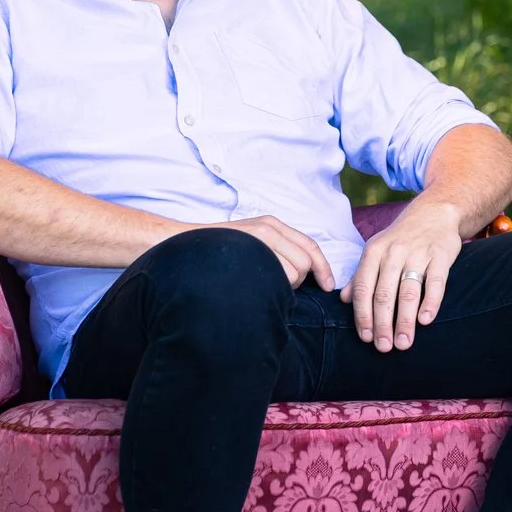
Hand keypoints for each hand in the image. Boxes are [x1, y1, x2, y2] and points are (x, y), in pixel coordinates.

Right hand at [218, 215, 335, 290]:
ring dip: (286, 286)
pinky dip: (277, 287)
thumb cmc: (219, 252)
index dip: (324, 267)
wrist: (183, 245)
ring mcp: (259, 237)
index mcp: (273, 225)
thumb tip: (302, 272)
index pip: (310, 245)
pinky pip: (279, 274)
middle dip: (301, 281)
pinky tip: (259, 286)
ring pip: (295, 271)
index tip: (329, 285)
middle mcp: (269, 227)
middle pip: (306, 262)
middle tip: (280, 286)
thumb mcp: (253, 243)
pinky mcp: (251, 249)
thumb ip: (276, 250)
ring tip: (264, 284)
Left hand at [342, 197, 467, 351]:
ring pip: (408, 292)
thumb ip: (360, 275)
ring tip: (404, 343)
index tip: (366, 338)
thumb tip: (344, 300)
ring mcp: (418, 253)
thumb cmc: (401, 237)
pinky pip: (435, 282)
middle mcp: (393, 252)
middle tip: (384, 348)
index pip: (363, 289)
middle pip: (384, 294)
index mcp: (373, 252)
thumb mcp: (376, 250)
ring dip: (405, 321)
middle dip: (383, 324)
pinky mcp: (441, 254)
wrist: (434, 212)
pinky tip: (426, 320)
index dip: (363, 315)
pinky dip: (430, 302)